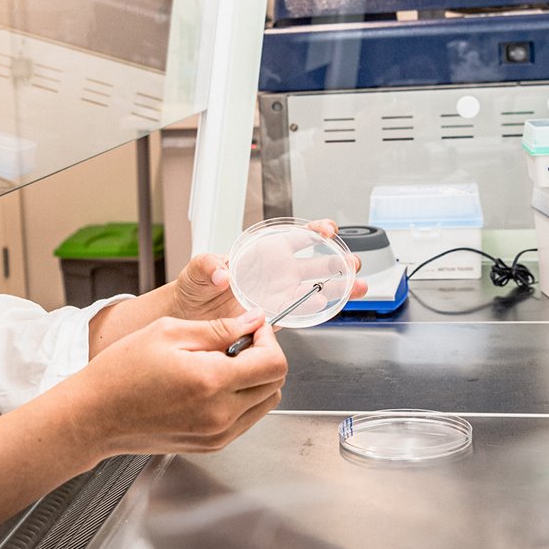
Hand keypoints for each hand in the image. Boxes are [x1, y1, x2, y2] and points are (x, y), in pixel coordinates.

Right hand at [68, 311, 287, 455]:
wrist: (95, 416)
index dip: (269, 339)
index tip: (253, 328)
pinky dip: (242, 399)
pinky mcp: (211, 445)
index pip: (274, 363)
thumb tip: (253, 321)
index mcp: (212, 381)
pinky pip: (246, 420)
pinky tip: (213, 384)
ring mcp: (217, 434)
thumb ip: (219, 328)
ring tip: (222, 363)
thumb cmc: (121, 372)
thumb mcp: (169, 332)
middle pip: (275, 384)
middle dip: (265, 357)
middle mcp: (220, 414)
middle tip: (238, 341)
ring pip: (265, 404)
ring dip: (255, 379)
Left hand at [166, 219, 367, 322]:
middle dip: (336, 261)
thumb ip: (209, 266)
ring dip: (339, 286)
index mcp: (263, 253)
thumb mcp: (197, 270)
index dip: (314, 232)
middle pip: (315, 263)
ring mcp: (279, 294)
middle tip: (353, 262)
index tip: (327, 231)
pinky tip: (336, 306)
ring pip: (316, 288)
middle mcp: (276, 272)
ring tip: (360, 286)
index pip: (294, 238)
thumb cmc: (194, 287)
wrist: (189, 317)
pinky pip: (303, 312)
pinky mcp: (276, 316)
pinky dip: (321, 310)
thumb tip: (222, 273)